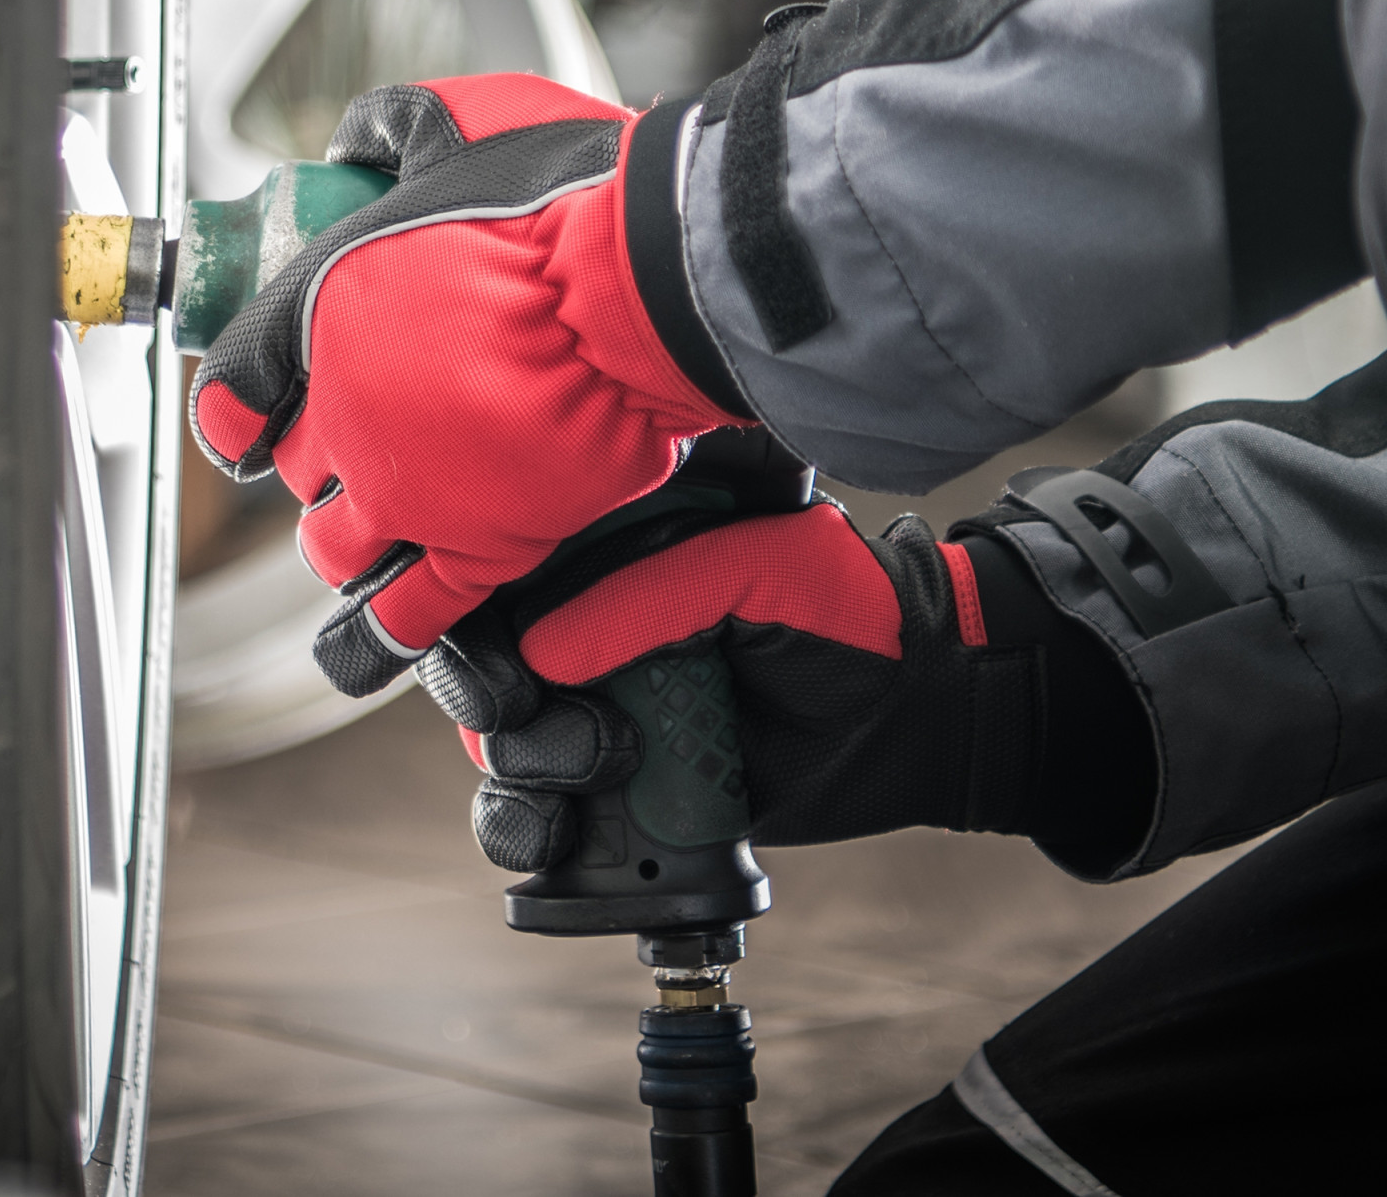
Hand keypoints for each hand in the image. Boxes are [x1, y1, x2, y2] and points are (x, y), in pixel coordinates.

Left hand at [187, 76, 750, 690]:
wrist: (646, 282)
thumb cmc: (563, 197)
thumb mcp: (456, 120)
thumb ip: (395, 127)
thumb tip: (364, 136)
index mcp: (322, 308)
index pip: (235, 383)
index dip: (236, 407)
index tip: (244, 418)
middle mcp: (346, 410)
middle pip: (297, 466)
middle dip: (319, 461)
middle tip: (361, 449)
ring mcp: (407, 487)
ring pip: (337, 547)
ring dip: (345, 545)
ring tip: (367, 539)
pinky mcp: (478, 547)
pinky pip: (406, 619)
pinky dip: (379, 640)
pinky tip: (366, 649)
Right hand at [420, 470, 1149, 871]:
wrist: (916, 714)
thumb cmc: (848, 615)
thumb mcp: (758, 568)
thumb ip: (653, 596)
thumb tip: (544, 652)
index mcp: (607, 555)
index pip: (498, 573)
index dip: (470, 614)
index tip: (502, 658)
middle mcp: (587, 632)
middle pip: (477, 666)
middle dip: (489, 697)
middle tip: (534, 710)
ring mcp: (598, 714)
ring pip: (498, 747)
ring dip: (522, 768)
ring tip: (600, 764)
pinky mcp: (621, 793)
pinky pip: (540, 819)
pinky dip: (529, 832)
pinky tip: (560, 831)